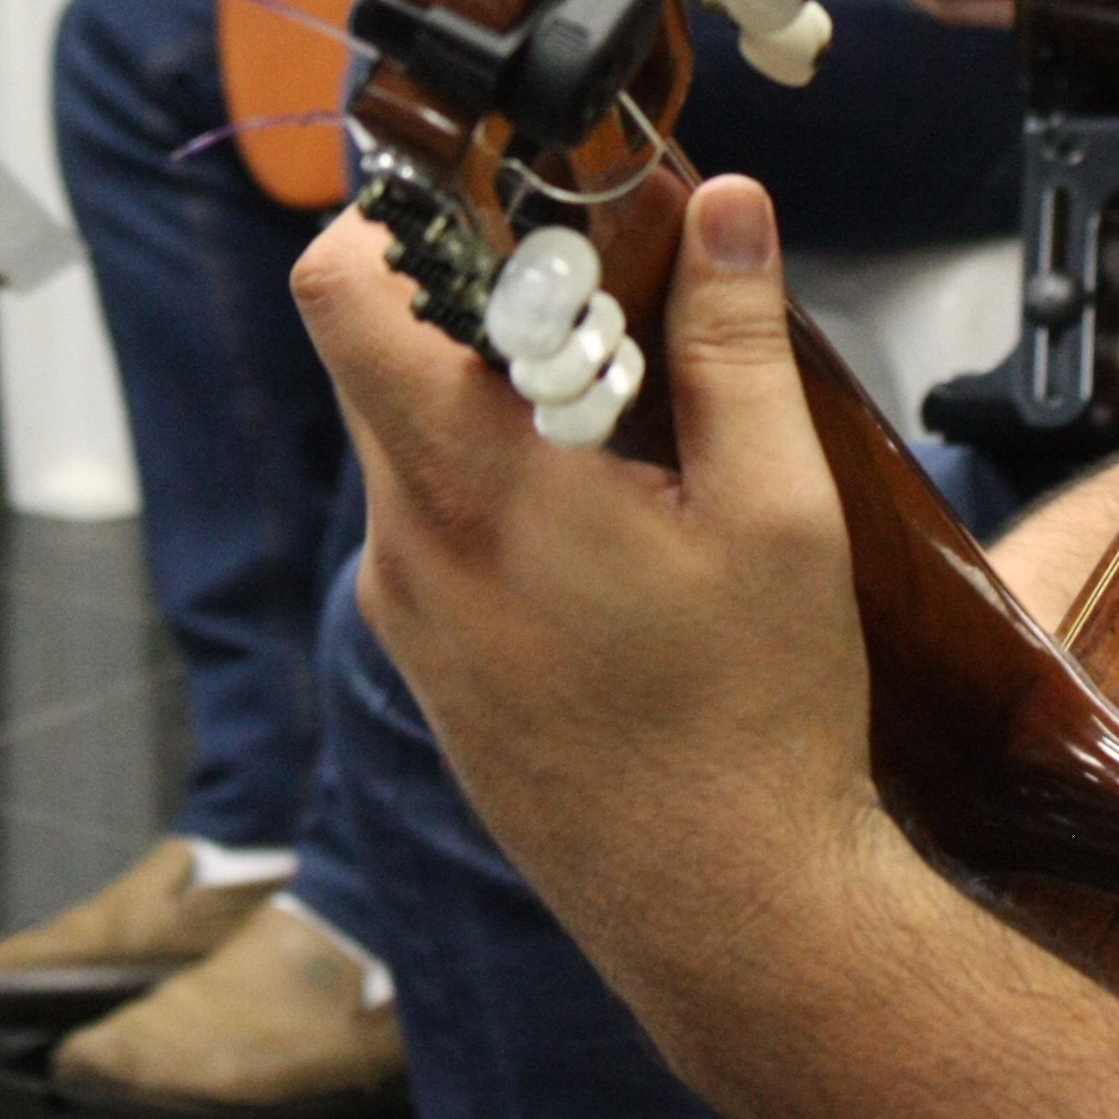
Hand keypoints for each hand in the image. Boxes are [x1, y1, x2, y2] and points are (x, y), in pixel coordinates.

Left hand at [294, 174, 890, 992]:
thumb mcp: (777, 514)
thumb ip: (735, 343)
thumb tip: (722, 206)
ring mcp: (405, 612)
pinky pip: (429, 520)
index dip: (396, 212)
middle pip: (376, 351)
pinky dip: (495, 480)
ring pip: (406, 437)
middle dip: (472, 297)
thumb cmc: (755, 730)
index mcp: (475, 487)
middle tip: (597, 298)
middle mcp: (408, 545)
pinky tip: (609, 517)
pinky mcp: (427, 661)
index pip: (341, 290)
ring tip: (625, 417)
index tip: (495, 197)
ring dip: (493, 395)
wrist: (730, 921)